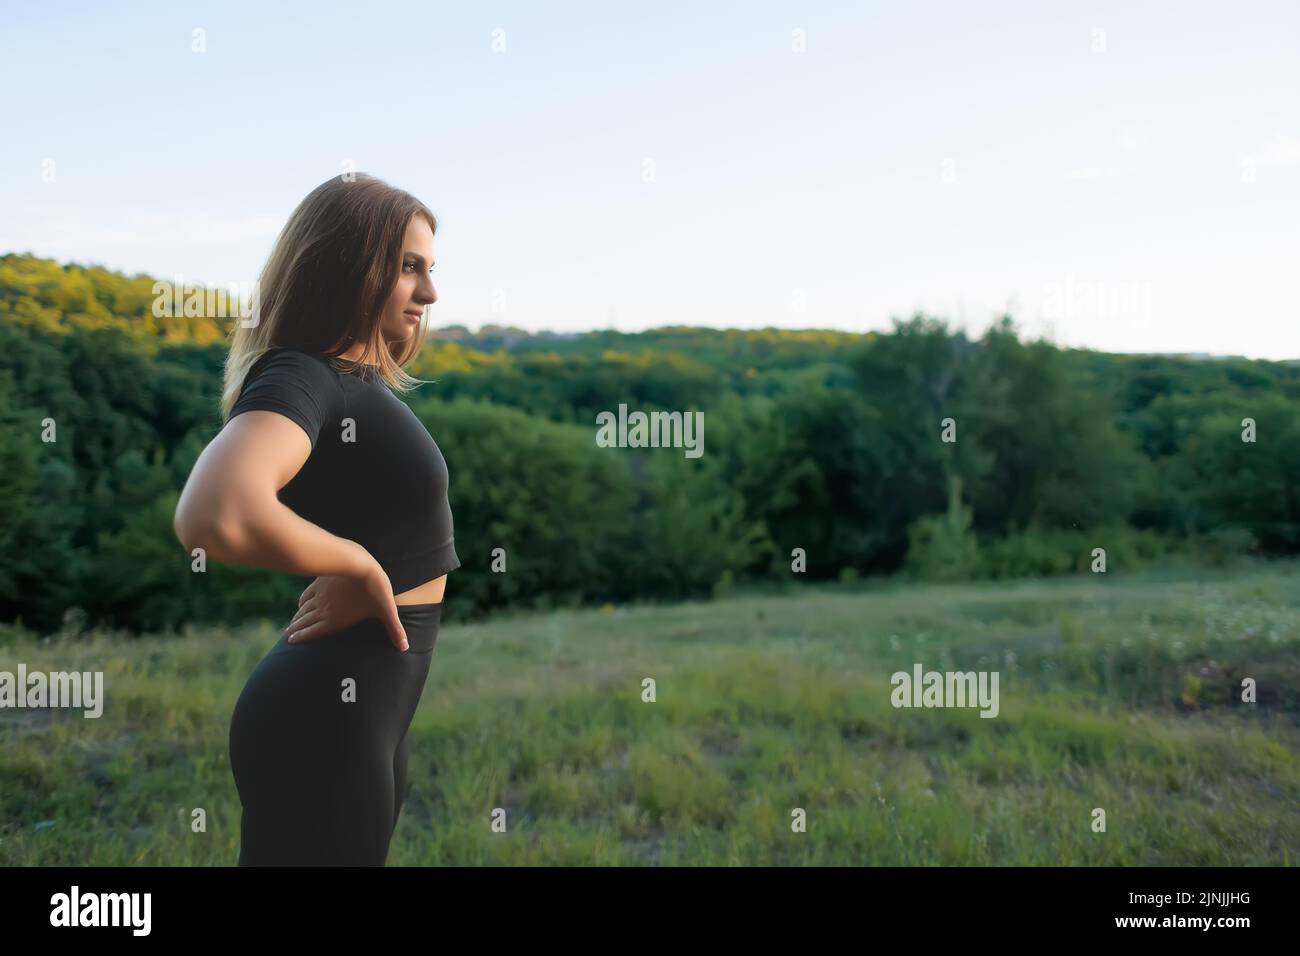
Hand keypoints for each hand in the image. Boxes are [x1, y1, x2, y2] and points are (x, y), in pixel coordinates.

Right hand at [283, 557, 408, 651]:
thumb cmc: (375, 591)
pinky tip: (300, 604)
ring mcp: (320, 595)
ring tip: (291, 625)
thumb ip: (394, 630)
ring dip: (297, 618)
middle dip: (295, 630)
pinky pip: (307, 595)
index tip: (290, 642)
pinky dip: (301, 602)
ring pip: (303, 609)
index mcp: (335, 619)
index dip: (301, 638)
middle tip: (286, 637)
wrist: (361, 564)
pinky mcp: (320, 581)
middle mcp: (323, 609)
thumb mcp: (386, 612)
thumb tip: (405, 647)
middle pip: (304, 622)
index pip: (313, 632)